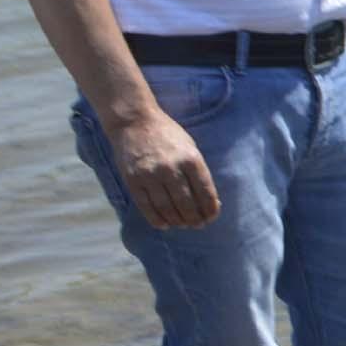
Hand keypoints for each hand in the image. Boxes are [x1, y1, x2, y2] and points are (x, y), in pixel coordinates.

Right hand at [107, 108, 221, 230]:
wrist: (134, 121)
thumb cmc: (167, 135)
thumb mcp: (190, 147)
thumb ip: (198, 172)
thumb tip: (210, 200)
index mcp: (191, 159)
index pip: (205, 192)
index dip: (210, 209)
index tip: (212, 216)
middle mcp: (171, 168)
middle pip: (187, 204)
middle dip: (195, 219)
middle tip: (198, 224)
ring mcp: (151, 175)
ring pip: (167, 208)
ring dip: (178, 221)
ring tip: (183, 224)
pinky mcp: (133, 180)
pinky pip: (146, 206)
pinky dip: (157, 219)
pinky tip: (164, 224)